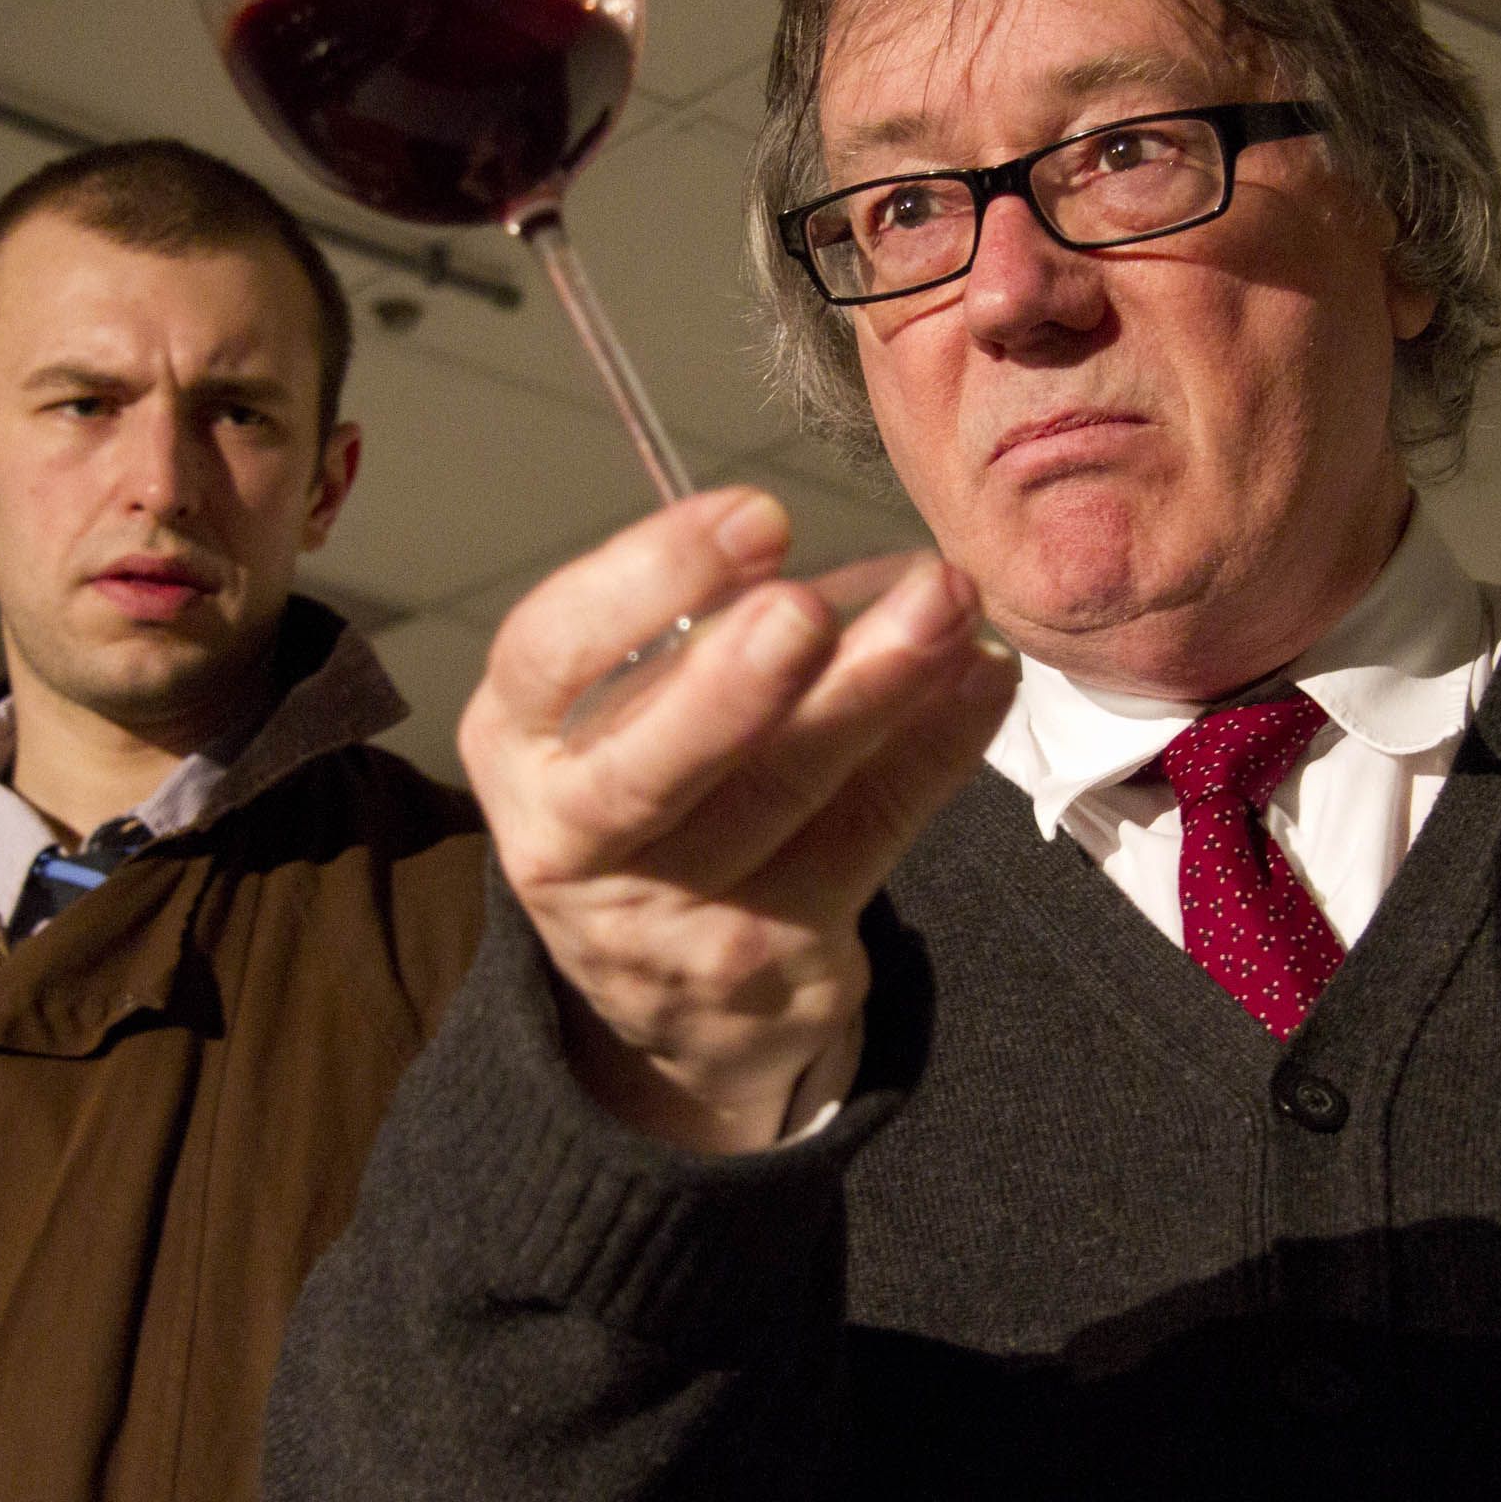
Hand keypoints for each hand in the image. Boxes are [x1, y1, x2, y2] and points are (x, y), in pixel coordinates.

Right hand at [459, 486, 1015, 1152]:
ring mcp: (671, 918)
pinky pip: (867, 837)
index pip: (550, 656)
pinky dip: (936, 749)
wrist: (665, 984)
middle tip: (805, 612)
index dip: (646, 581)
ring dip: (875, 694)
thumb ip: (695, 630)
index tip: (757, 517)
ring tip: (944, 608)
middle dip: (733, 687)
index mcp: (516, 740)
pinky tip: (984, 678)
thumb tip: (811, 549)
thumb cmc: (651, 781)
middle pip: (647, 772)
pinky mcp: (772, 958)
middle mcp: (568, 840)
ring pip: (781, 801)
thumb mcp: (623, 704)